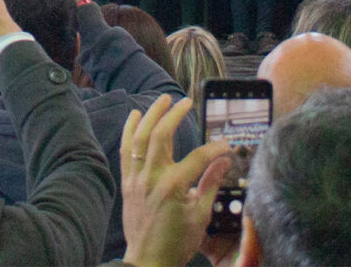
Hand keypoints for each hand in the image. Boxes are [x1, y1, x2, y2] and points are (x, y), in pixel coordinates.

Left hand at [119, 95, 230, 266]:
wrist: (148, 261)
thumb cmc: (176, 243)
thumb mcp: (200, 217)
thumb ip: (210, 185)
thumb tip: (223, 161)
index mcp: (173, 187)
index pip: (198, 157)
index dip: (214, 148)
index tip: (225, 145)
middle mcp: (152, 178)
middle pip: (161, 135)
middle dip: (174, 114)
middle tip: (185, 102)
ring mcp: (136, 179)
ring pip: (140, 137)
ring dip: (151, 115)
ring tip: (162, 99)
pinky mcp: (127, 183)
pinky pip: (125, 150)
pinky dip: (129, 131)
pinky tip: (135, 116)